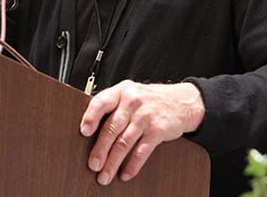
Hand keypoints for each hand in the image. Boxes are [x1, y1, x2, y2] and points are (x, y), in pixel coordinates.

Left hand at [79, 80, 204, 185]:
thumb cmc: (150, 100)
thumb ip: (113, 106)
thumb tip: (89, 129)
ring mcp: (146, 116)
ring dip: (113, 162)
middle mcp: (133, 102)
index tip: (84, 132)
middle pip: (112, 128)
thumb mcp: (131, 94)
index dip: (91, 117)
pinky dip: (132, 165)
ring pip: (124, 143)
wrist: (182, 101)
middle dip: (100, 150)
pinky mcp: (158, 130)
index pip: (101, 102)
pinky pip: (141, 151)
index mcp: (122, 91)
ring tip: (105, 175)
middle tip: (93, 165)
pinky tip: (126, 173)